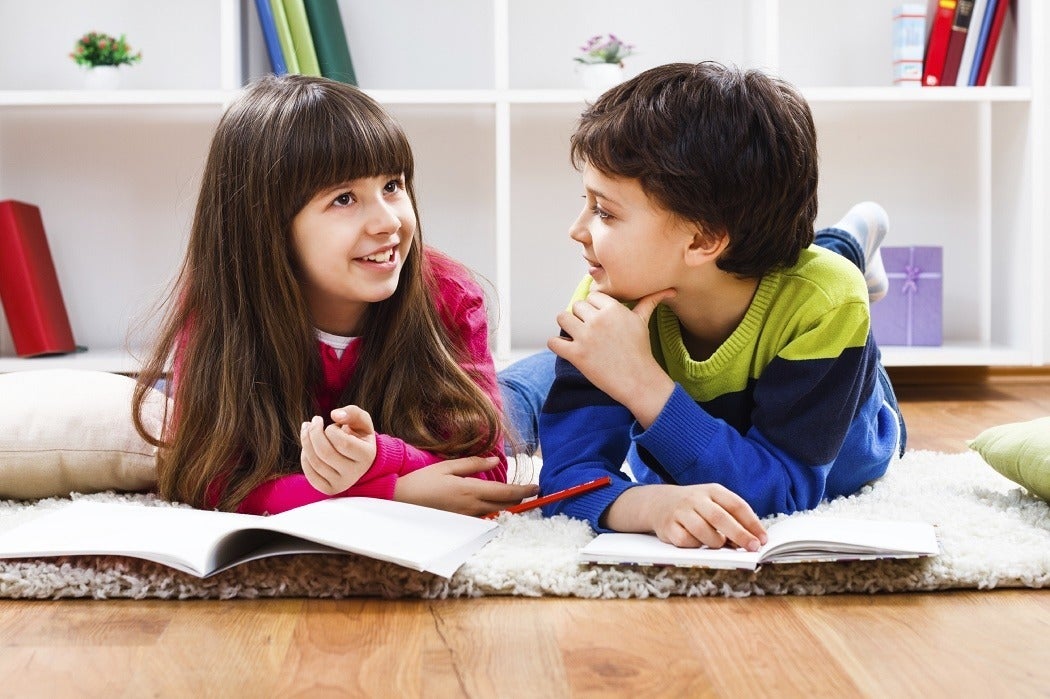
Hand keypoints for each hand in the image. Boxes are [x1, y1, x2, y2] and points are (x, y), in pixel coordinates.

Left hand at [300, 405, 377, 494]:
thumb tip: (334, 414)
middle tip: (314, 421)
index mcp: (366, 455)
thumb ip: (352, 412)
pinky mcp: (329, 489)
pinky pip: (309, 473)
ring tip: (307, 429)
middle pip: (325, 453)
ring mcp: (342, 483)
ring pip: (315, 462)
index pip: (342, 442)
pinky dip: (304, 456)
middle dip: (314, 433)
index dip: (331, 430)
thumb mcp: (362, 422)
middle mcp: (355, 473)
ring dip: (306, 442)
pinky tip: (308, 446)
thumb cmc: (359, 437)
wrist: (361, 461)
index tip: (333, 424)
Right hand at [393, 456, 538, 515]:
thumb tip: (495, 462)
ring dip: (506, 504)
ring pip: (495, 512)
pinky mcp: (460, 524)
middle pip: (505, 505)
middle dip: (520, 498)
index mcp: (471, 490)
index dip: (524, 491)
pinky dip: (492, 510)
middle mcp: (472, 507)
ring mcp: (466, 518)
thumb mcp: (447, 467)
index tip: (537, 487)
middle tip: (531, 490)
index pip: (506, 493)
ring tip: (515, 495)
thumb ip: (473, 464)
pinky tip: (492, 503)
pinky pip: (482, 517)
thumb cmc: (422, 481)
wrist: (400, 503)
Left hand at [548, 289, 676, 426]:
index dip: (594, 307)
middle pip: (576, 306)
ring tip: (576, 335)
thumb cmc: (641, 351)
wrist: (638, 380)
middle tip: (589, 330)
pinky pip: (554, 342)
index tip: (599, 319)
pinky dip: (557, 344)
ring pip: (562, 318)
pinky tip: (566, 348)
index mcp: (613, 309)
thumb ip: (648, 302)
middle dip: (581, 316)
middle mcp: (598, 320)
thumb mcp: (643, 322)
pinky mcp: (576, 355)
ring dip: (567, 326)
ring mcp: (586, 337)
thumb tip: (668, 290)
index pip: (592, 296)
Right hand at [605, 483, 766, 550]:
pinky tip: (696, 542)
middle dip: (739, 535)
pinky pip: (686, 541)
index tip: (763, 539)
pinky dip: (695, 545)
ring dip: (715, 542)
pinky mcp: (668, 526)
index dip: (752, 523)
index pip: (736, 505)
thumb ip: (732, 519)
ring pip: (703, 531)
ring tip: (717, 543)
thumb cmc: (696, 507)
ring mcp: (680, 512)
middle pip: (720, 517)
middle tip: (753, 548)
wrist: (659, 503)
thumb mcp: (714, 504)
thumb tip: (751, 541)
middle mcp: (696, 498)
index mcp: (713, 491)